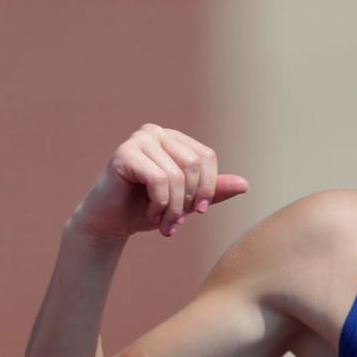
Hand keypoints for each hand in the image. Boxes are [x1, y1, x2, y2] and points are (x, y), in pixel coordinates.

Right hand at [72, 124, 248, 242]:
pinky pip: (159, 180)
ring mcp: (139, 140)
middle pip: (194, 164)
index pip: (207, 156)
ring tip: (165, 223)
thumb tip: (245, 185)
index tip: (199, 211)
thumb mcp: (188, 202)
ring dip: (174, 208)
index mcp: (175, 140)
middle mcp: (157, 133)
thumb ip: (213, 191)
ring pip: (177, 175)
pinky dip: (160, 204)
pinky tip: (151, 214)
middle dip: (190, 200)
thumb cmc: (147, 209)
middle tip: (178, 221)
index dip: (208, 187)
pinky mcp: (124, 153)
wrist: (111, 223)